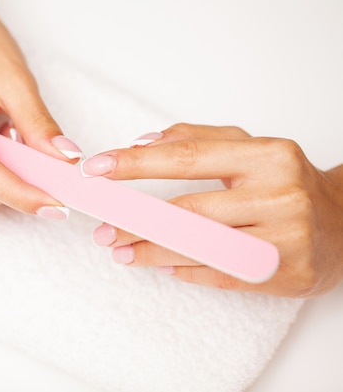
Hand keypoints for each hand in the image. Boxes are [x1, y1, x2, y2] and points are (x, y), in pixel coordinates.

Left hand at [83, 123, 342, 296]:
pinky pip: (223, 276)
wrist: (342, 225)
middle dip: (137, 222)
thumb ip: (197, 140)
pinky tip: (163, 266)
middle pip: (189, 211)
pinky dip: (186, 271)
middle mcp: (280, 193)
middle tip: (103, 229)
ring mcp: (287, 237)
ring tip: (121, 251)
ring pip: (202, 247)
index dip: (136, 164)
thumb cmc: (285, 183)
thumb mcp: (249, 149)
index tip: (97, 169)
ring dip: (152, 252)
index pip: (187, 157)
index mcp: (267, 156)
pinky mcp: (289, 273)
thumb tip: (142, 140)